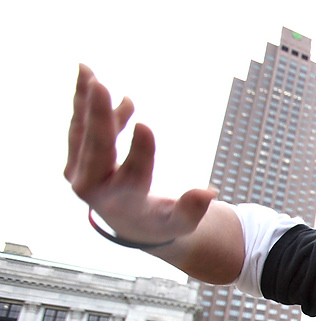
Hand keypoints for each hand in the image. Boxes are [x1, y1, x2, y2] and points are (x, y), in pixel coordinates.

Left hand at [65, 65, 214, 246]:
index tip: (145, 126)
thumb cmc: (159, 221)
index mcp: (123, 203)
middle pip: (96, 149)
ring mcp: (78, 172)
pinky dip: (84, 102)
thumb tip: (208, 192)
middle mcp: (93, 188)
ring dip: (84, 101)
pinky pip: (79, 126)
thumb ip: (190, 210)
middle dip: (99, 117)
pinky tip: (94, 81)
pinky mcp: (75, 158)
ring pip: (81, 132)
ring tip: (86, 71)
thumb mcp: (179, 223)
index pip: (133, 174)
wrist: (128, 223)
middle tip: (100, 86)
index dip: (140, 152)